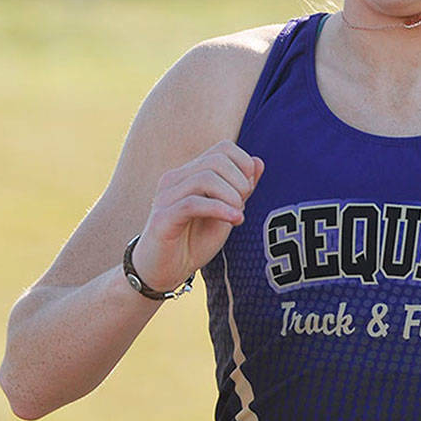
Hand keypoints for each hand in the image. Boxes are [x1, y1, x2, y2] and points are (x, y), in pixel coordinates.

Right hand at [133, 140, 263, 289]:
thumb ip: (241, 188)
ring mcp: (166, 197)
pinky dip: (220, 210)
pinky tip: (234, 220)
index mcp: (190, 173)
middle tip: (242, 205)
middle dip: (240, 182)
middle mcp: (175, 179)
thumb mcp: (226, 212)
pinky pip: (193, 204)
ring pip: (205, 178)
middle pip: (216, 160)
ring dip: (231, 196)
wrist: (165, 272)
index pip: (223, 148)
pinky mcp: (162, 218)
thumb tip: (258, 161)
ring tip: (238, 215)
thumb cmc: (194, 241)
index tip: (248, 191)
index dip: (244, 165)